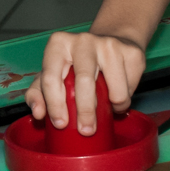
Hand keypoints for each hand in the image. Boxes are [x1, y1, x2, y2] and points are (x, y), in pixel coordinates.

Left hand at [24, 31, 145, 134]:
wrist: (111, 40)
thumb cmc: (76, 63)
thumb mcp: (52, 73)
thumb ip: (38, 93)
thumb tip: (38, 113)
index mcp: (58, 44)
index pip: (51, 77)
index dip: (54, 104)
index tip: (60, 124)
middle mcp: (83, 40)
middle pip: (84, 81)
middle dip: (85, 111)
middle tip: (86, 130)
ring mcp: (109, 44)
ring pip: (114, 90)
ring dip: (114, 107)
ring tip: (108, 107)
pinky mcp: (131, 52)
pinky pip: (130, 88)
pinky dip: (125, 99)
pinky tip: (119, 92)